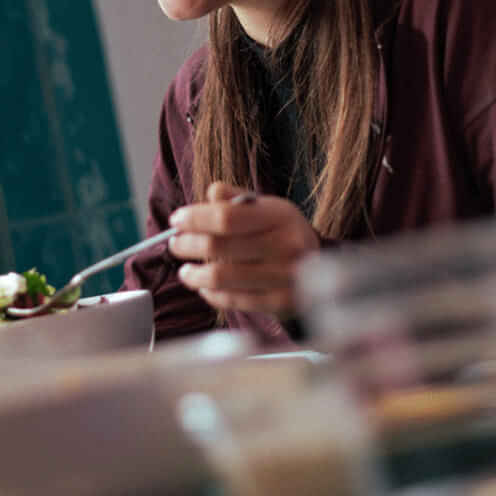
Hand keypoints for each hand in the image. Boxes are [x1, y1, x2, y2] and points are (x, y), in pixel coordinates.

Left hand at [168, 181, 317, 315]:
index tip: (176, 220)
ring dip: (194, 275)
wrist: (320, 267)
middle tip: (175, 244)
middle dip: (188, 245)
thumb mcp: (267, 208)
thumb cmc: (282, 233)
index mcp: (280, 216)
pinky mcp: (280, 303)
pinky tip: (205, 287)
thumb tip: (212, 192)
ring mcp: (284, 277)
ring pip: (222, 277)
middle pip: (220, 246)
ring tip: (185, 271)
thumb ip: (237, 199)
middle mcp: (286, 245)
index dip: (195, 218)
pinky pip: (233, 300)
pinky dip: (212, 295)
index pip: (226, 216)